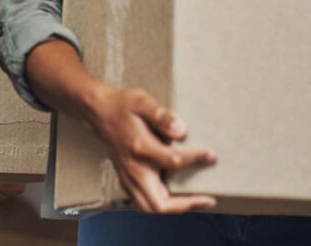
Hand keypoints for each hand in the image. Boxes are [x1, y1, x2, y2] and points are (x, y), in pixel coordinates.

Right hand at [86, 83, 216, 213]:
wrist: (99, 111)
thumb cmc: (122, 106)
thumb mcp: (142, 102)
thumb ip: (162, 116)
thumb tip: (181, 131)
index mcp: (139, 148)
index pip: (173, 162)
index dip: (196, 159)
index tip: (211, 155)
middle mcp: (133, 169)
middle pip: (159, 203)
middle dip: (186, 204)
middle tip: (207, 199)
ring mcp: (128, 177)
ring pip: (150, 208)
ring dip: (173, 208)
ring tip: (194, 201)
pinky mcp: (126, 179)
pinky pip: (143, 202)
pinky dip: (161, 205)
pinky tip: (174, 197)